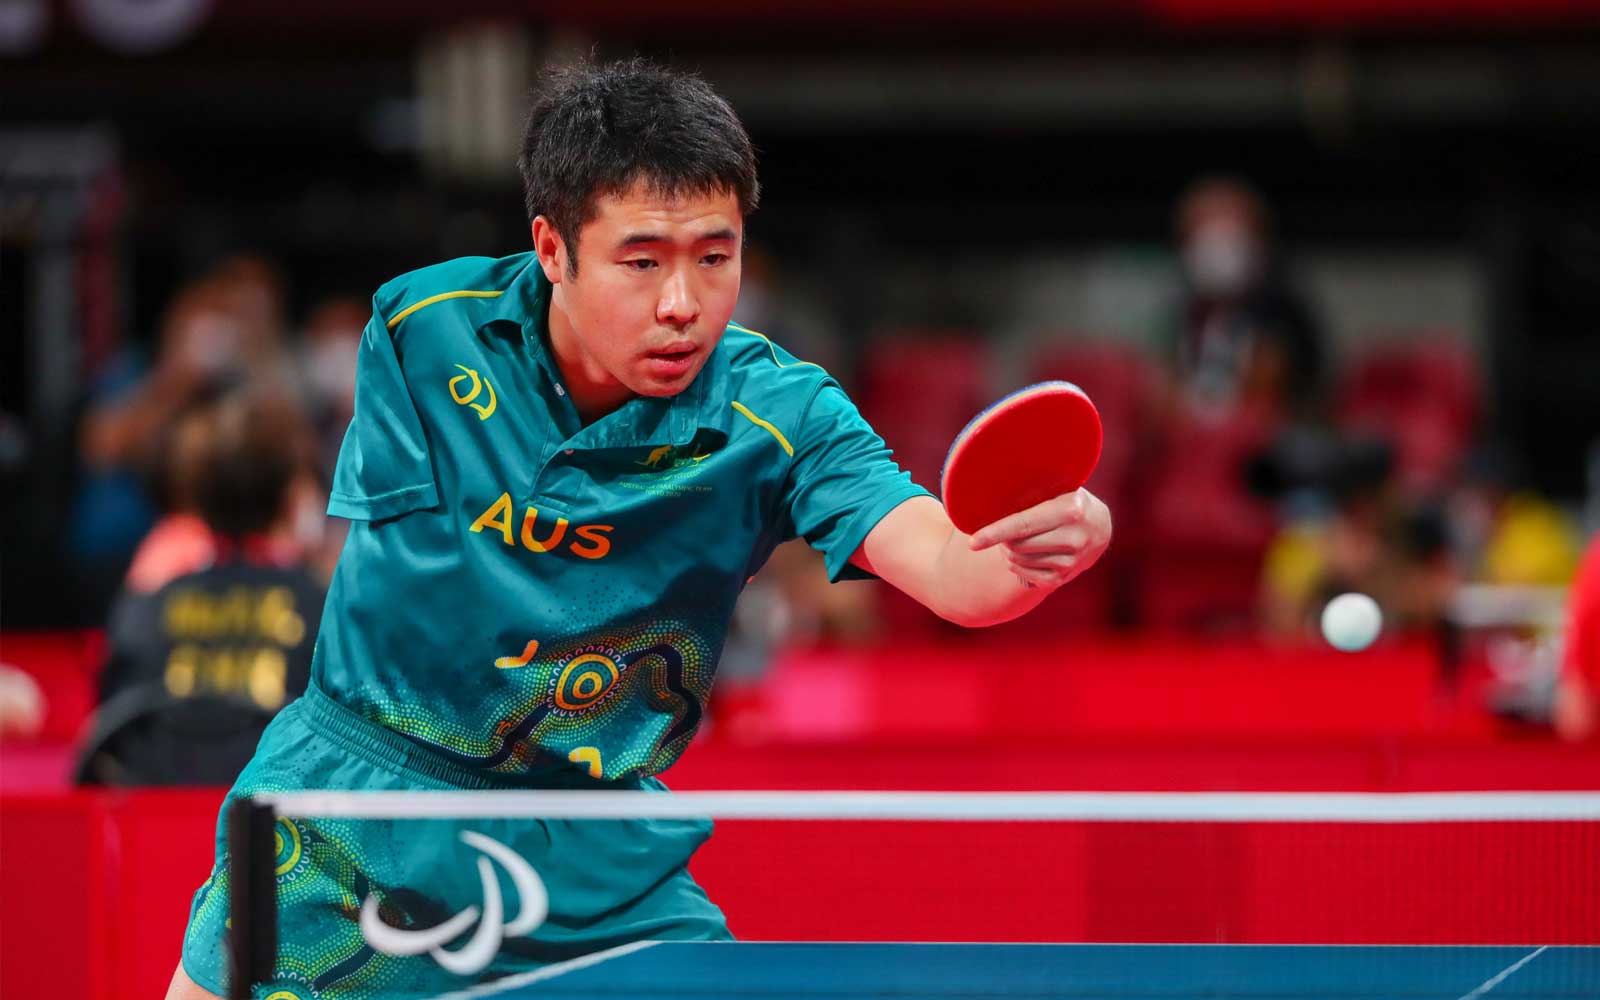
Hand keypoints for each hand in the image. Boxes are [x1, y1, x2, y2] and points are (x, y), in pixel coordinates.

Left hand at [968, 488, 1111, 589]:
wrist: (1099, 527)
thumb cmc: (1066, 499)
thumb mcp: (1058, 487)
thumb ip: (1032, 488)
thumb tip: (987, 486)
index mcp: (1071, 510)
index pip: (1024, 524)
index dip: (995, 533)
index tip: (973, 542)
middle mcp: (1075, 538)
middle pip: (1017, 545)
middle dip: (1002, 537)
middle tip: (1004, 526)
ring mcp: (1071, 562)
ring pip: (1017, 559)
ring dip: (1008, 549)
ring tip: (1018, 536)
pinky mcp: (1063, 578)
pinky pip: (1022, 573)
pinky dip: (1016, 562)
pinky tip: (1026, 551)